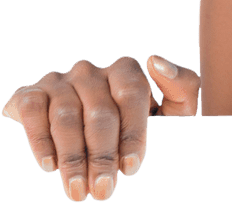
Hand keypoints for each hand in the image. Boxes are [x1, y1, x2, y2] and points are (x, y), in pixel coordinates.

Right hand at [2, 54, 199, 201]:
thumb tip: (157, 59)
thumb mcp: (169, 112)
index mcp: (125, 70)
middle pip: (100, 112)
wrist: (87, 141)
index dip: (133, 134)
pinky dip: (40, 141)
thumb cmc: (135, 128)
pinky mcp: (31, 94)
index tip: (132, 167)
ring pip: (66, 117)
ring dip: (73, 159)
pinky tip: (50, 166)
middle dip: (102, 156)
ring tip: (78, 191)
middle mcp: (91, 70)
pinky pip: (34, 112)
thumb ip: (180, 86)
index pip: (132, 96)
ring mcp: (60, 81)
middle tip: (103, 190)